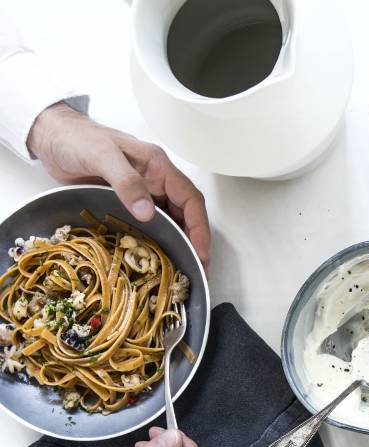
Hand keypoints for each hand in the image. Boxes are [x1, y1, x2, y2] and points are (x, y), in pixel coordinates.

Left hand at [27, 102, 210, 266]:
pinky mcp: (128, 203)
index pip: (190, 199)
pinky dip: (160, 241)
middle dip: (196, 242)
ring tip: (184, 268)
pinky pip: (152, 224)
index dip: (199, 227)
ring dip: (181, 244)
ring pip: (172, 221)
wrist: (52, 138)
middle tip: (198, 269)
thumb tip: (148, 212)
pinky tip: (160, 257)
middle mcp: (156, 181)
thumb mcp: (102, 156)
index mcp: (158, 167)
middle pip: (187, 214)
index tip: (200, 251)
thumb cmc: (77, 140)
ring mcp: (143, 193)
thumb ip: (126, 181)